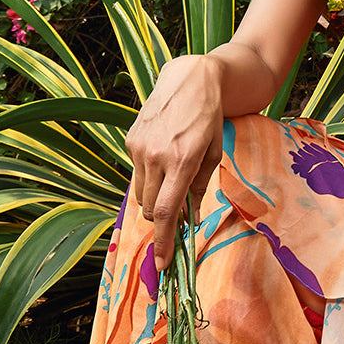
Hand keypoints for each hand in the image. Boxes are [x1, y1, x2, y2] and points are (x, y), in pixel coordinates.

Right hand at [124, 54, 224, 270]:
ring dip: (154, 199)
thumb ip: (199, 188)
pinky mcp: (130, 140)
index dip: (163, 241)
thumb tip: (190, 220)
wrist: (191, 80)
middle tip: (176, 216)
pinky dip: (148, 178)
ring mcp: (139, 147)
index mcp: (182, 161)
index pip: (166, 211)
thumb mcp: (213, 155)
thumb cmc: (209, 120)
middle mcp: (156, 155)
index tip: (162, 263)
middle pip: (150, 208)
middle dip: (161, 219)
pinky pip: (136, 173)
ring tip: (171, 180)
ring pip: (140, 194)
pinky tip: (162, 159)